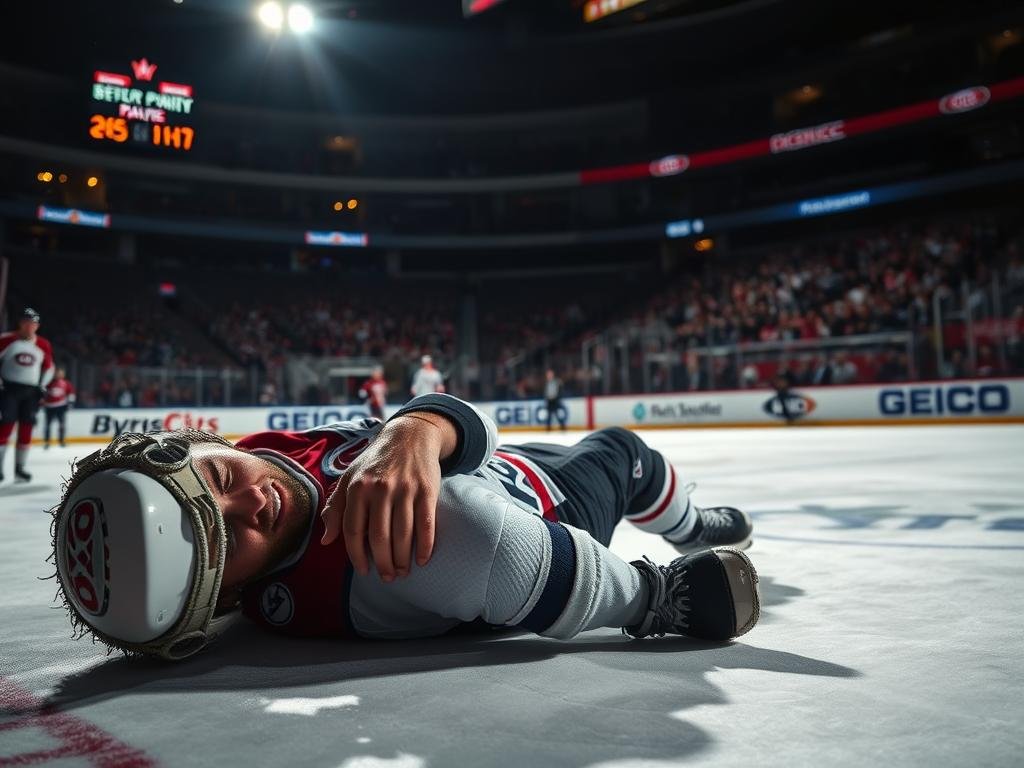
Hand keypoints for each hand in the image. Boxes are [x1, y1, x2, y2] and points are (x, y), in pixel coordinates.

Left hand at [320, 414, 453, 580]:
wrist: (409, 435)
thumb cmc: (375, 461)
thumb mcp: (349, 478)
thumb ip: (335, 508)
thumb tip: (326, 540)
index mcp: (358, 487)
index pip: (354, 531)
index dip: (357, 556)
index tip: (364, 571)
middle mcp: (380, 488)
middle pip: (379, 537)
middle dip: (383, 563)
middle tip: (387, 577)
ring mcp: (405, 489)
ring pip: (403, 534)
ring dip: (403, 559)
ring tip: (402, 572)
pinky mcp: (427, 489)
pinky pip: (426, 524)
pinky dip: (425, 546)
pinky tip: (422, 559)